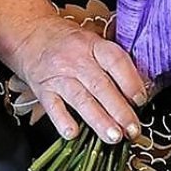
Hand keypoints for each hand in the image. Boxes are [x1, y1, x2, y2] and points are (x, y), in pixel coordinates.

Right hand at [5, 15, 147, 145]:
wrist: (29, 33)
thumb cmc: (67, 42)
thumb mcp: (91, 41)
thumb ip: (113, 63)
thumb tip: (141, 88)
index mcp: (92, 45)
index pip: (115, 61)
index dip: (130, 81)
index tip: (141, 100)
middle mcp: (76, 60)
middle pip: (101, 85)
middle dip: (119, 110)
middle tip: (133, 129)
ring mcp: (58, 76)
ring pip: (81, 99)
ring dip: (99, 120)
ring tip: (114, 137)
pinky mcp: (43, 90)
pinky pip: (53, 107)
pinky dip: (63, 121)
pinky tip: (73, 133)